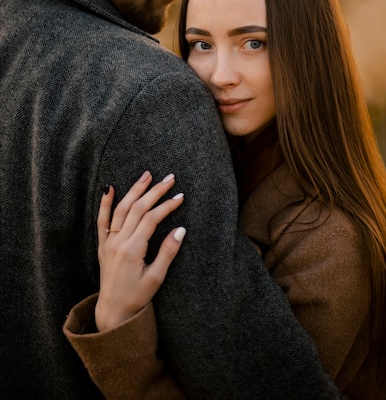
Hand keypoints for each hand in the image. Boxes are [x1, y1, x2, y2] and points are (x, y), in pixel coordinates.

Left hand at [95, 171, 184, 331]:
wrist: (112, 311)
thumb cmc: (137, 297)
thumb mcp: (156, 277)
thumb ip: (168, 252)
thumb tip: (181, 229)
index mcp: (132, 250)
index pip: (151, 219)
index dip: (166, 206)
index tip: (180, 197)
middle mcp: (118, 242)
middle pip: (137, 209)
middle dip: (155, 191)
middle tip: (169, 178)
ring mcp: (108, 242)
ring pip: (121, 209)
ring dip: (135, 190)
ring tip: (147, 175)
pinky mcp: (102, 245)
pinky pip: (102, 220)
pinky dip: (105, 203)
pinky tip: (109, 188)